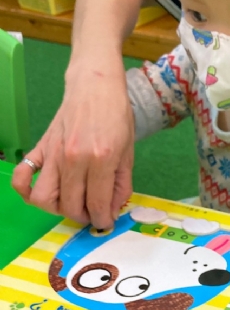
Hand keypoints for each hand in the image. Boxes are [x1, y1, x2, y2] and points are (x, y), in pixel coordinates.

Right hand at [12, 62, 134, 229]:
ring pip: (43, 198)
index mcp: (101, 160)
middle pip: (69, 206)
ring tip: (70, 202)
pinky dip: (25, 190)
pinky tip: (40, 191)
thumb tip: (111, 211)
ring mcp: (54, 154)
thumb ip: (121, 185)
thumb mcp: (128, 153)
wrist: (95, 87)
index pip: (96, 204)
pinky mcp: (40, 147)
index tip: (104, 222)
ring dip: (56, 208)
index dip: (102, 220)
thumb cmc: (116, 117)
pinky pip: (22, 176)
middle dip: (82, 216)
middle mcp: (74, 160)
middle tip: (91, 211)